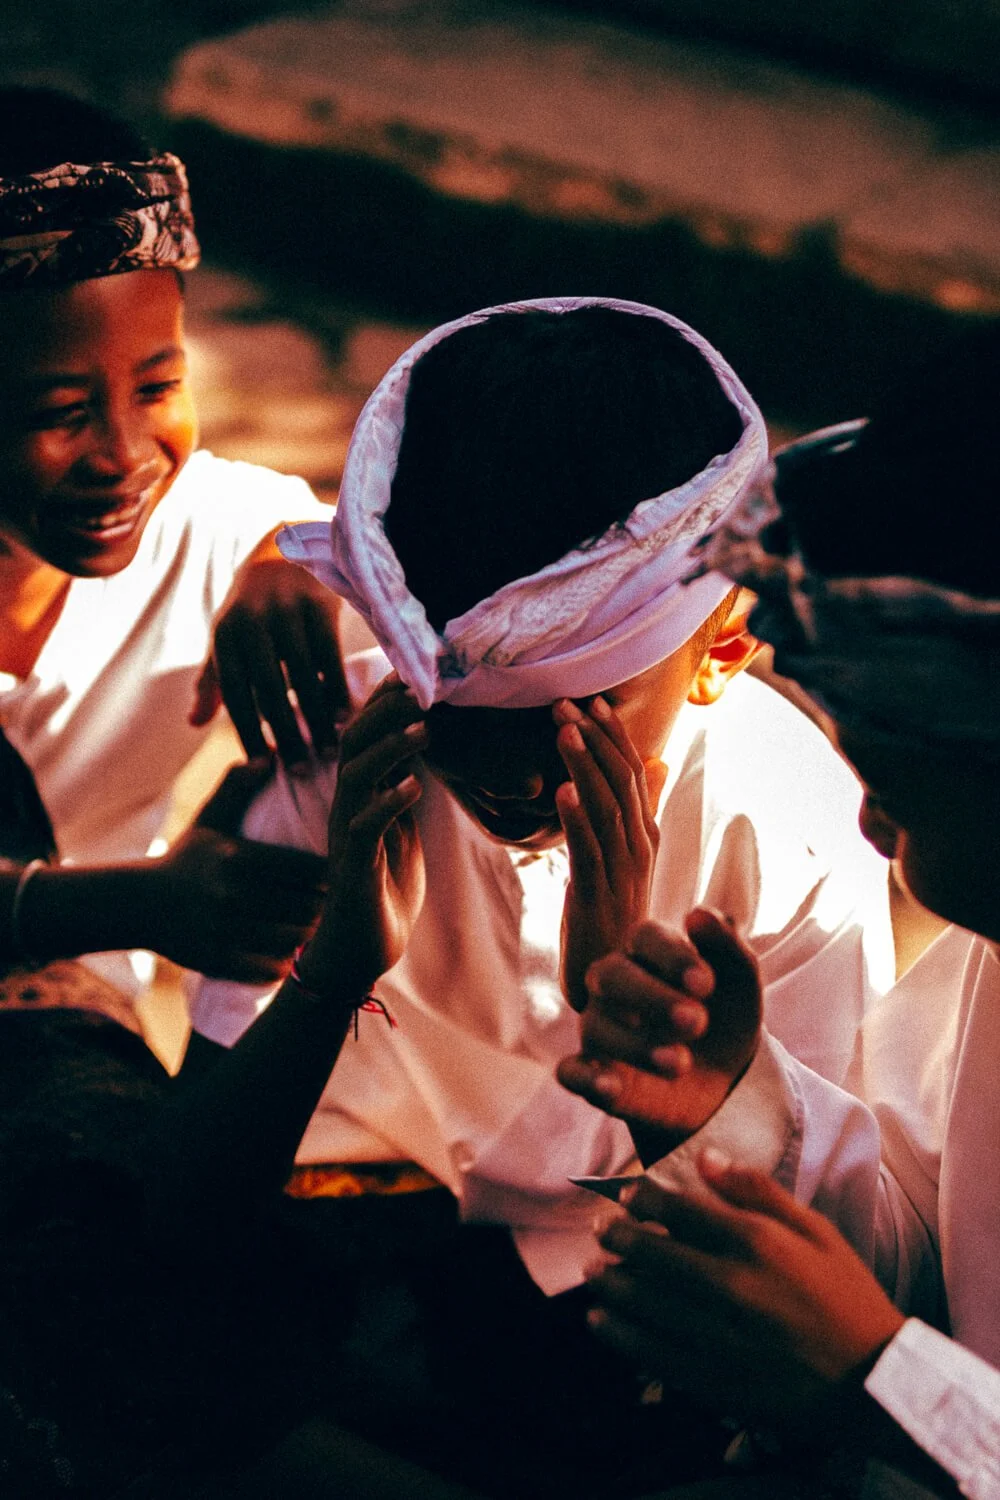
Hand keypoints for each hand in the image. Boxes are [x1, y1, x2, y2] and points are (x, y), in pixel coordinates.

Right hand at [150, 760, 327, 981]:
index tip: (331, 877)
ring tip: (313, 930)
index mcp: (239, 858)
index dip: (328, 876)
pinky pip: (269, 968)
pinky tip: (286, 953)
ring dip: (307, 937)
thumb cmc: (185, 859)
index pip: (309, 869)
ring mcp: (224, 931)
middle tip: (331, 907)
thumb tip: (268, 755)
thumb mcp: (210, 819)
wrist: (137, 905)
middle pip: (308, 907)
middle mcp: (233, 895)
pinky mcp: (216, 961)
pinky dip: (283, 963)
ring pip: (293, 940)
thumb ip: (238, 786)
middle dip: (324, 909)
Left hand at [190, 545, 347, 768]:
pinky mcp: (318, 606)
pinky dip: (338, 690)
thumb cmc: (251, 608)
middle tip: (299, 772)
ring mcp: (287, 613)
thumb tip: (193, 725)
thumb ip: (212, 682)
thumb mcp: (226, 638)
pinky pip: (330, 657)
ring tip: (328, 751)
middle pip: (270, 691)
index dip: (247, 732)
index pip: (236, 694)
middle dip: (285, 735)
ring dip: (317, 719)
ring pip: (303, 678)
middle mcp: (253, 623)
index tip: (261, 767)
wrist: (285, 550)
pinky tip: (346, 717)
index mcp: (225, 634)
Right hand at [297, 678, 426, 1000]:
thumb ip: (405, 788)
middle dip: (385, 710)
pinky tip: (413, 788)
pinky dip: (390, 804)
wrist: (361, 950)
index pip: (365, 732)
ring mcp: (348, 834)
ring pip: (358, 777)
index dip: (386, 701)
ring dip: (390, 748)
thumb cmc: (384, 887)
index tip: (417, 670)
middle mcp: (349, 806)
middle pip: (355, 741)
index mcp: (362, 794)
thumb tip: (424, 748)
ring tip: (424, 727)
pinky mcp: (354, 866)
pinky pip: (366, 827)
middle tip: (421, 684)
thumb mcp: (402, 827)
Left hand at [554, 695, 666, 1012]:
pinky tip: (560, 792)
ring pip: (606, 809)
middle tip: (564, 704)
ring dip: (584, 767)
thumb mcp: (625, 859)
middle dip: (593, 740)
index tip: (593, 702)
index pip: (634, 774)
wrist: (620, 986)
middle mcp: (640, 848)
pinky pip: (588, 852)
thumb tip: (656, 762)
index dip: (614, 737)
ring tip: (562, 731)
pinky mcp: (599, 897)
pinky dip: (576, 819)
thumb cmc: (615, 918)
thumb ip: (637, 811)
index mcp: (645, 836)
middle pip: (621, 782)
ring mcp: (622, 873)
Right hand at [557, 910, 761, 1151]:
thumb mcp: (741, 981)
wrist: (724, 1077)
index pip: (645, 937)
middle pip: (610, 975)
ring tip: (681, 1064)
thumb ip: (726, 944)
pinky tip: (610, 1086)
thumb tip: (697, 914)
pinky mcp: (595, 1074)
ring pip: (595, 1026)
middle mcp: (614, 985)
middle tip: (698, 1021)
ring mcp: (600, 1028)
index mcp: (648, 952)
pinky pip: (571, 1072)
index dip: (672, 957)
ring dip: (636, 1046)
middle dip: (651, 997)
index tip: (706, 985)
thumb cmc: (727, 1015)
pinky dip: (583, 1077)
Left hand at [587, 1160, 904, 1431]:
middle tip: (599, 1230)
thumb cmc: (848, 1297)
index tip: (625, 1196)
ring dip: (611, 1285)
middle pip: (653, 1254)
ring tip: (594, 1274)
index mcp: (757, 1242)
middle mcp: (732, 1285)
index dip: (643, 1199)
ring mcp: (720, 1336)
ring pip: (645, 1303)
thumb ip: (757, 1190)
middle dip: (618, 1238)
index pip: (680, 1209)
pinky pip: (653, 1353)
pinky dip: (621, 1337)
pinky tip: (601, 1323)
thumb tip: (706, 1158)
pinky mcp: (716, 1380)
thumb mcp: (816, 1230)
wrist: (876, 1382)